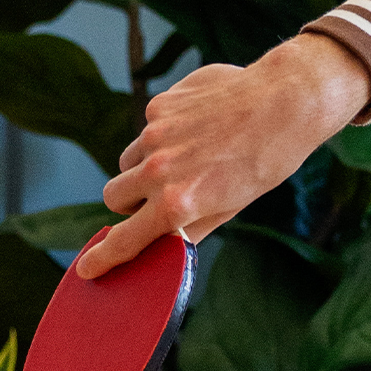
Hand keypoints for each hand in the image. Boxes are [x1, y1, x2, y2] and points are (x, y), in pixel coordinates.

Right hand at [81, 32, 370, 278]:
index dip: (103, 258)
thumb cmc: (264, 161)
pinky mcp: (160, 105)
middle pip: (114, 195)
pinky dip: (164, 132)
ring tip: (189, 156)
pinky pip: (147, 128)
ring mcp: (155, 134)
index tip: (86, 268)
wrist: (285, 102)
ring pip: (128, 159)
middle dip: (127, 201)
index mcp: (177, 203)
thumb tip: (163, 246)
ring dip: (144, 165)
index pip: (125, 238)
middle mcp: (158, 169)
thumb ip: (190, 229)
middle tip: (156, 198)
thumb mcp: (230, 207)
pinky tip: (200, 126)